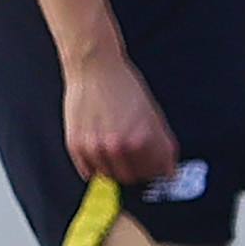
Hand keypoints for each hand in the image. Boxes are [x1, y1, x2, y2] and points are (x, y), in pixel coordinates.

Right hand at [61, 45, 179, 186]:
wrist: (94, 67)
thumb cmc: (122, 86)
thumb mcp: (152, 115)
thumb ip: (162, 145)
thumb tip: (169, 172)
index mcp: (140, 140)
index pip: (152, 172)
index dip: (155, 168)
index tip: (153, 165)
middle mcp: (117, 147)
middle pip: (130, 178)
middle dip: (135, 169)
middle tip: (134, 155)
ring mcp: (94, 148)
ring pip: (108, 175)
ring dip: (114, 166)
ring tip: (114, 143)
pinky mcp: (76, 146)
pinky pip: (88, 171)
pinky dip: (95, 165)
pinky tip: (99, 146)